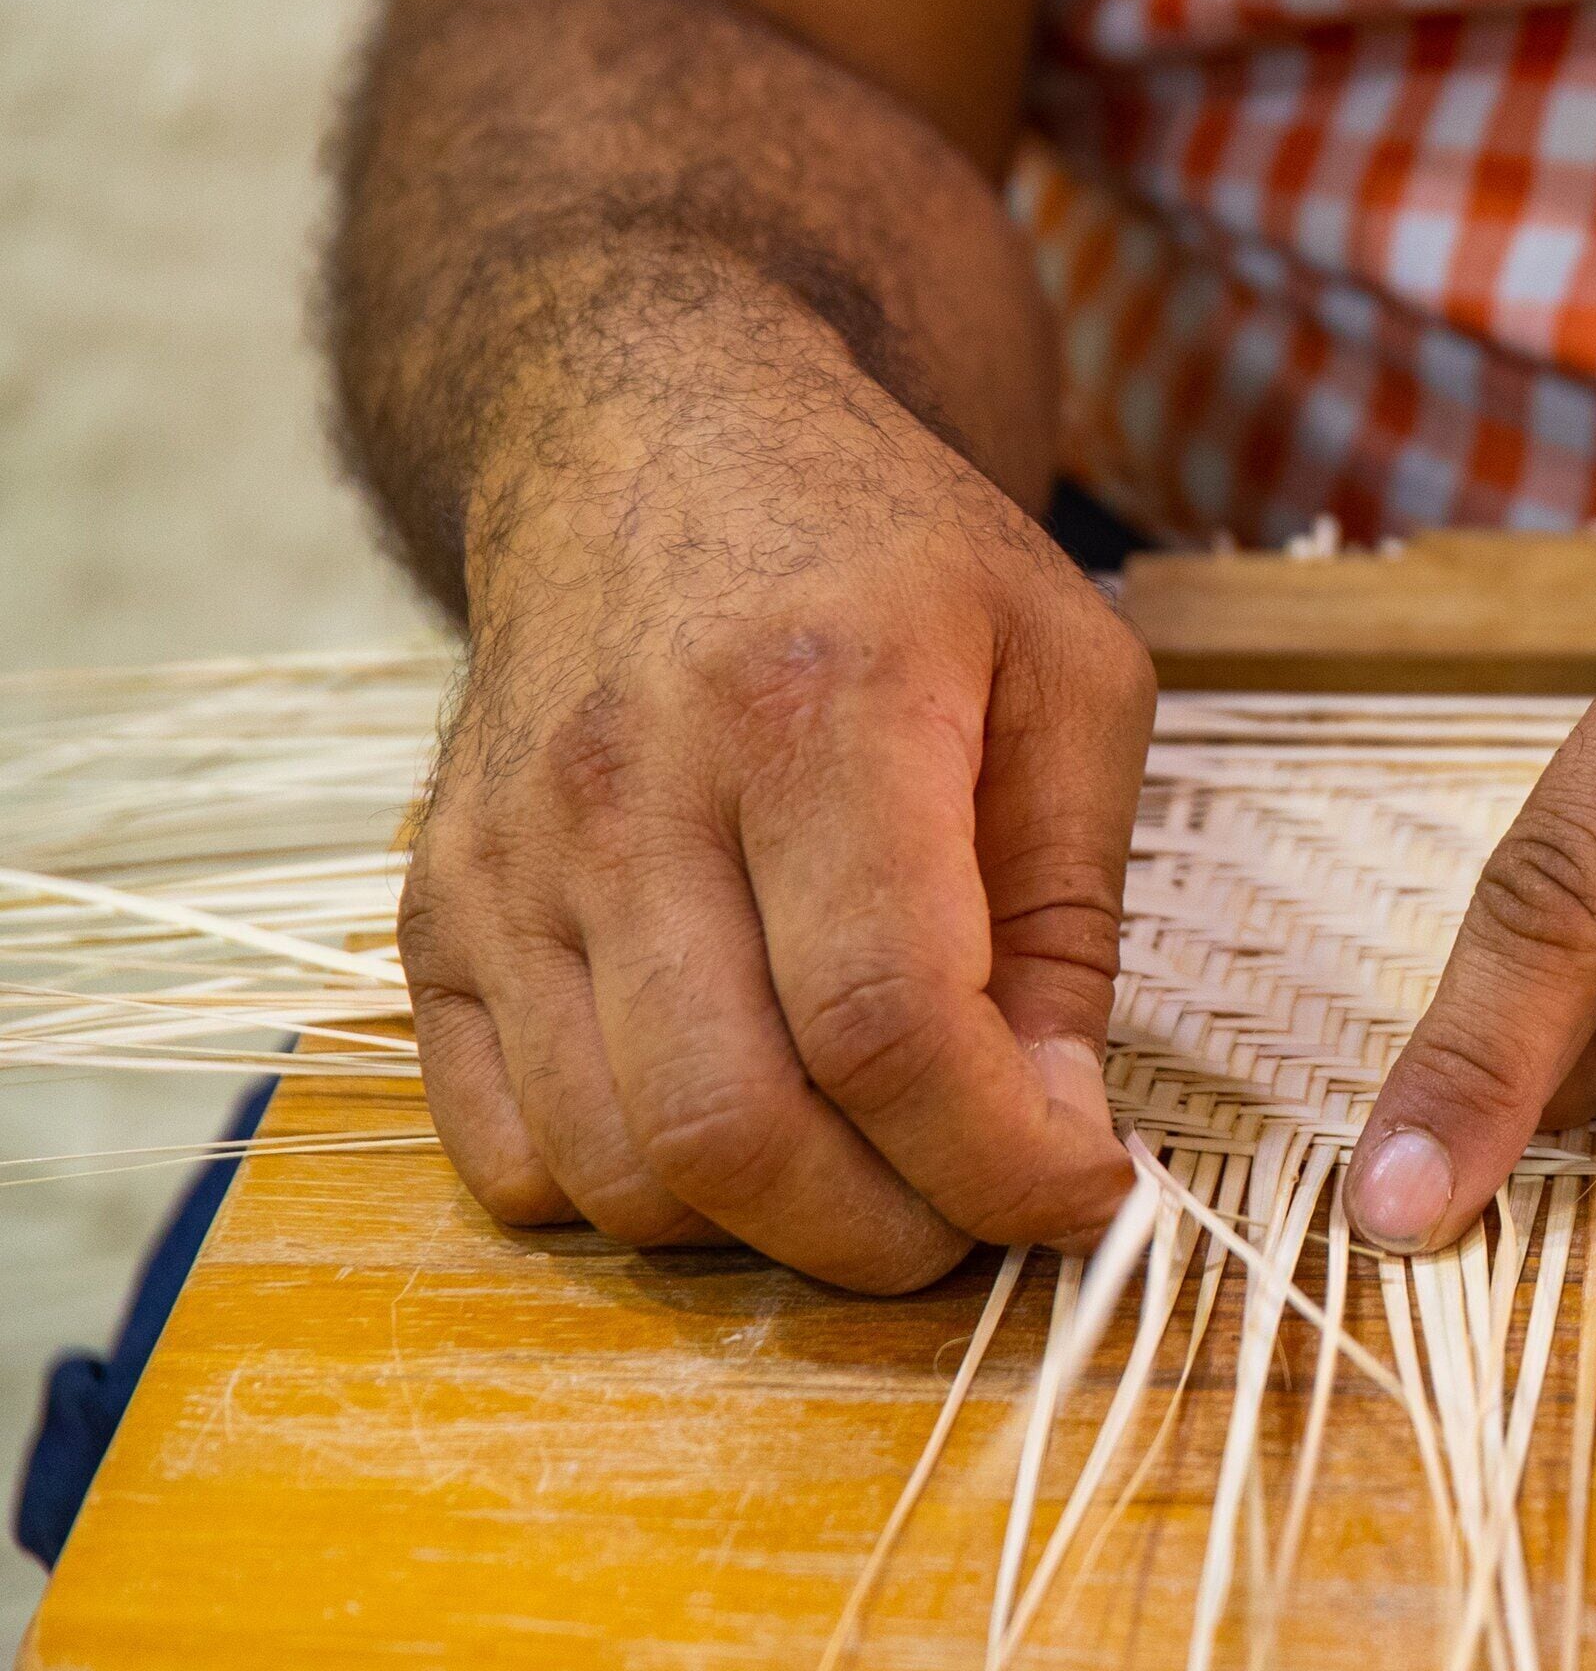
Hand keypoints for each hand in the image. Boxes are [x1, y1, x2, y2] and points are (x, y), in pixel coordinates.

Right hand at [399, 327, 1148, 1291]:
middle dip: (888, 1235)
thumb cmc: (895, 562)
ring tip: (875, 1165)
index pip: (886, 1022)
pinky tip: (742, 1119)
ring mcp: (510, 859)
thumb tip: (1055, 1133)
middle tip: (979, 1215)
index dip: (998, 1161)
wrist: (657, 435)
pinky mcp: (436, 912)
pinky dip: (637, 1195)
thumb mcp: (1067, 679)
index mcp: (820, 708)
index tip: (1083, 1193)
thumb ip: (1072, 915)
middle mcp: (633, 788)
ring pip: (621, 1166)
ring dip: (770, 1230)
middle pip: (736, 1126)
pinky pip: (508, 1153)